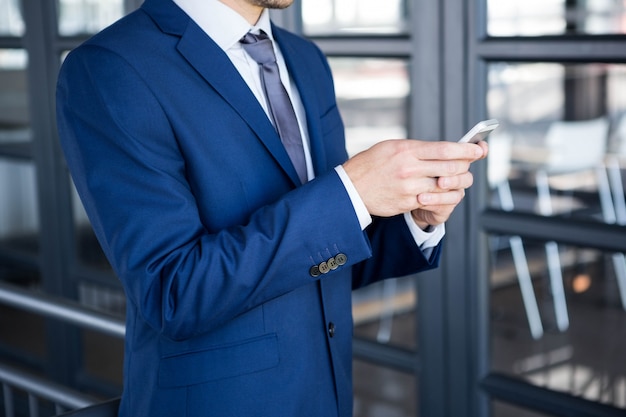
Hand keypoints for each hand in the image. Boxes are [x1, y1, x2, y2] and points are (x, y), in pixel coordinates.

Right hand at [342, 139, 487, 225]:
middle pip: (450, 168)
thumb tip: (442, 150)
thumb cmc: (370, 165)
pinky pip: (432, 200)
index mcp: (406, 150)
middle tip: (470, 164)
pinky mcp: (407, 203)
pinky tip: (441, 192)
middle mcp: (409, 168)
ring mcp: (409, 188)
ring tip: (456, 179)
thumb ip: (416, 148)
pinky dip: (440, 196)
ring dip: (455, 184)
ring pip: (444, 186)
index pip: (445, 149)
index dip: (466, 150)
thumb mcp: (391, 147)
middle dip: (465, 167)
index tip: (478, 149)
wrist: (351, 188)